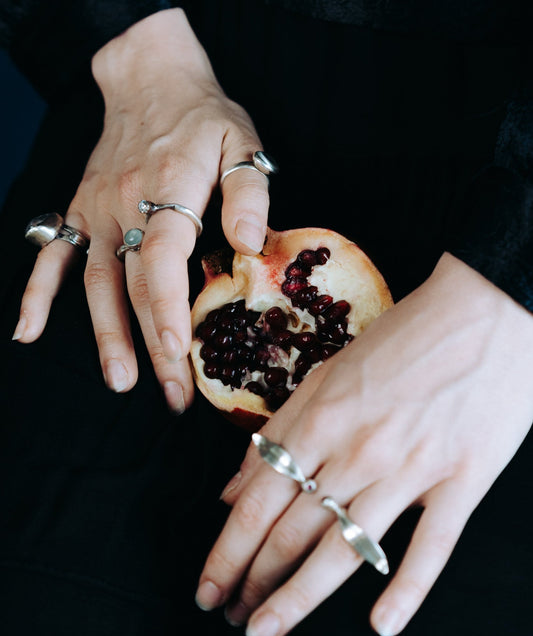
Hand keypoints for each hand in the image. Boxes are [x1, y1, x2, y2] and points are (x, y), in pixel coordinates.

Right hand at [12, 9, 269, 412]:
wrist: (150, 79)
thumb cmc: (204, 118)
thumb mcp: (241, 144)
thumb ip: (248, 195)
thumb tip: (248, 246)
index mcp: (170, 190)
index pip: (165, 261)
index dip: (169, 311)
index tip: (180, 356)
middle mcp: (126, 205)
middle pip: (136, 285)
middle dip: (154, 345)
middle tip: (173, 396)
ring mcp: (97, 210)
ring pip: (96, 282)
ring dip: (106, 334)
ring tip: (119, 381)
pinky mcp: (80, 210)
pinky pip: (53, 254)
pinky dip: (38, 293)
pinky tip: (27, 331)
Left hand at [196, 253, 532, 635]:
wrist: (484, 310)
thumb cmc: (402, 338)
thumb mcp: (327, 372)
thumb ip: (280, 432)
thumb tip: (231, 489)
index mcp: (320, 420)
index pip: (257, 503)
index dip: (226, 553)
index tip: (208, 590)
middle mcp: (358, 451)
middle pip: (291, 533)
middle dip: (253, 581)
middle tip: (234, 617)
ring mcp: (412, 469)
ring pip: (345, 550)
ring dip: (299, 598)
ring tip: (267, 630)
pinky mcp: (463, 480)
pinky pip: (432, 547)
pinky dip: (406, 590)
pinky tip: (380, 624)